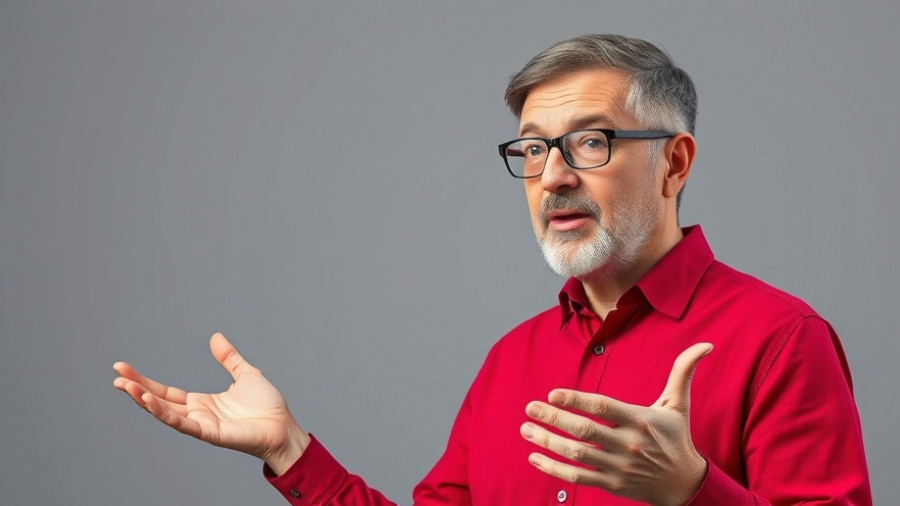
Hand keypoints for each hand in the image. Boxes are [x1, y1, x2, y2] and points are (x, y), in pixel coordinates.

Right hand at [113, 332, 309, 474]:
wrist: (284, 427)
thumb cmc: (268, 406)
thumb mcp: (246, 374)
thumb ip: (229, 358)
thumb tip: (215, 337)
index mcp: (202, 402)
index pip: (166, 391)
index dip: (145, 382)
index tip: (123, 369)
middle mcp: (197, 414)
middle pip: (159, 401)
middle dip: (136, 388)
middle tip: (115, 374)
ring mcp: (201, 424)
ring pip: (165, 412)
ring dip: (143, 400)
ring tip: (124, 385)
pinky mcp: (209, 433)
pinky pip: (181, 423)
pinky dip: (163, 412)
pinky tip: (148, 400)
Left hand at [520, 343, 712, 505]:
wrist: (685, 484)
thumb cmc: (677, 438)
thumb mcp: (679, 404)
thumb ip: (683, 372)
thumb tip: (706, 344)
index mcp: (640, 420)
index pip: (603, 408)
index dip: (576, 400)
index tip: (552, 394)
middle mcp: (628, 445)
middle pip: (584, 431)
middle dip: (553, 420)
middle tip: (529, 408)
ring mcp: (618, 467)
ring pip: (576, 455)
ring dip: (547, 442)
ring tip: (525, 429)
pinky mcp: (611, 484)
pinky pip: (577, 478)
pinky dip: (553, 469)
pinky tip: (535, 457)